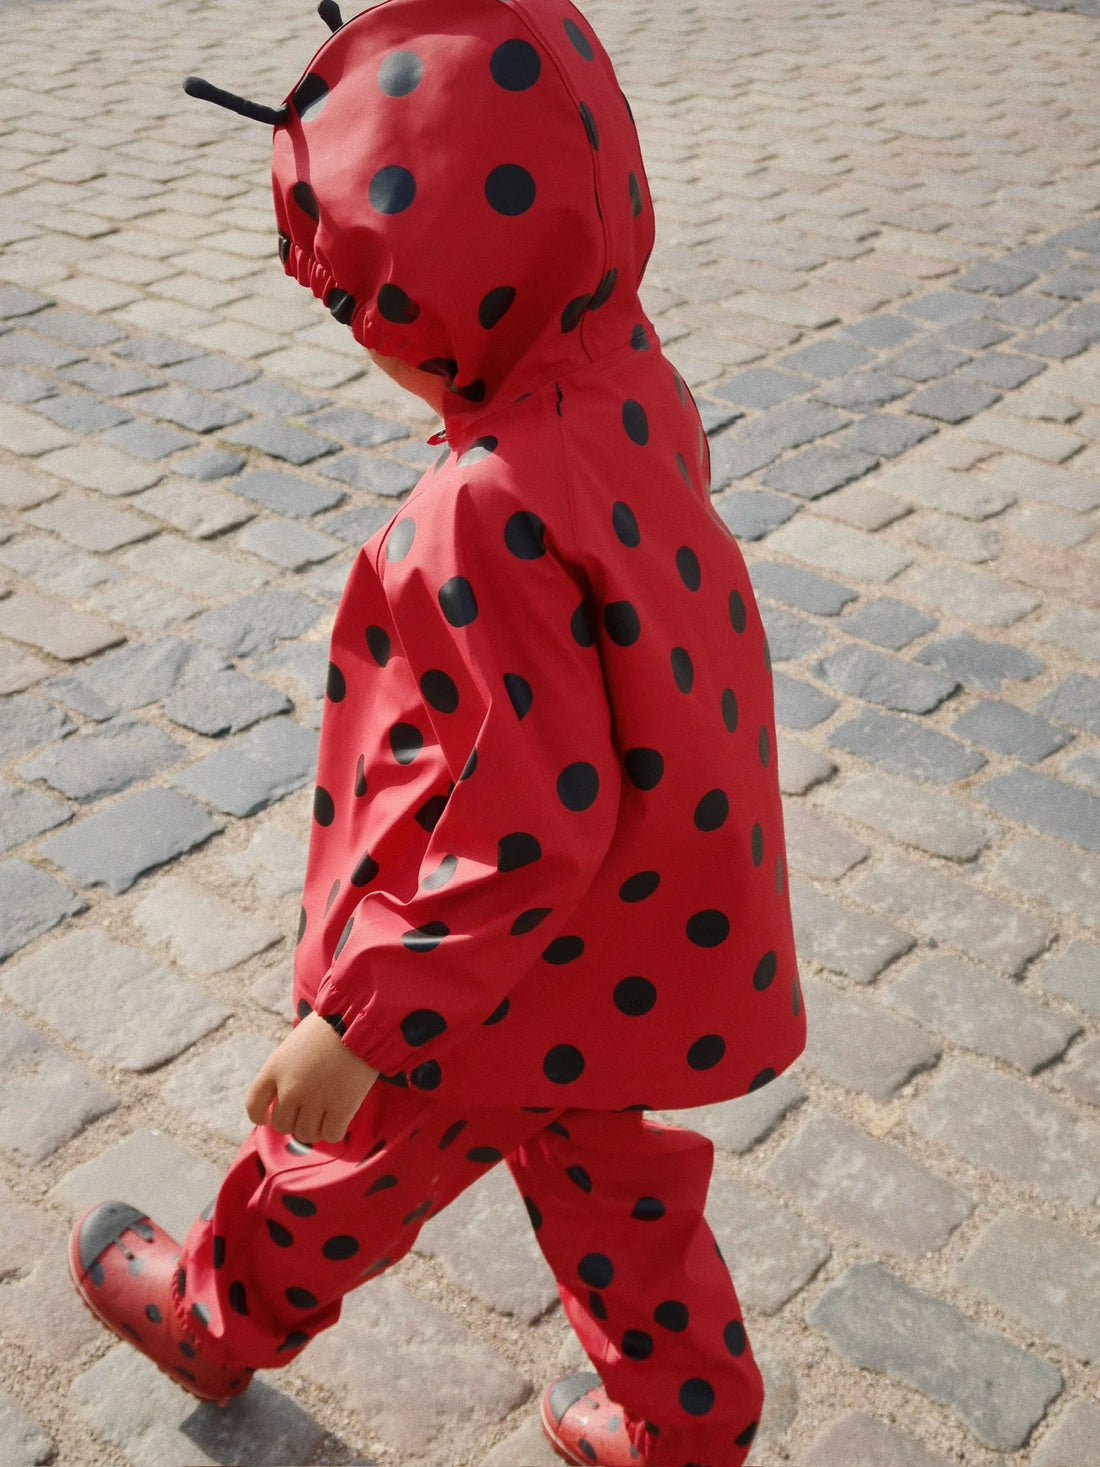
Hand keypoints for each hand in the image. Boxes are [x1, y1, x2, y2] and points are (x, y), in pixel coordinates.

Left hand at [245, 1012, 378, 1143]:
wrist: (359, 1021)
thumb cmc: (328, 1027)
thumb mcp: (293, 1045)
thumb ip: (285, 1071)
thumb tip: (287, 1098)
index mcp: (274, 1069)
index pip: (253, 1105)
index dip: (260, 1116)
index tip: (268, 1117)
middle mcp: (290, 1089)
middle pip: (282, 1125)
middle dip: (294, 1121)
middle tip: (309, 1111)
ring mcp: (315, 1101)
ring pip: (306, 1134)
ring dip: (315, 1128)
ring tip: (326, 1115)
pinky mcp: (341, 1109)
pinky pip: (331, 1135)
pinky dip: (335, 1130)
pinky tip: (340, 1117)